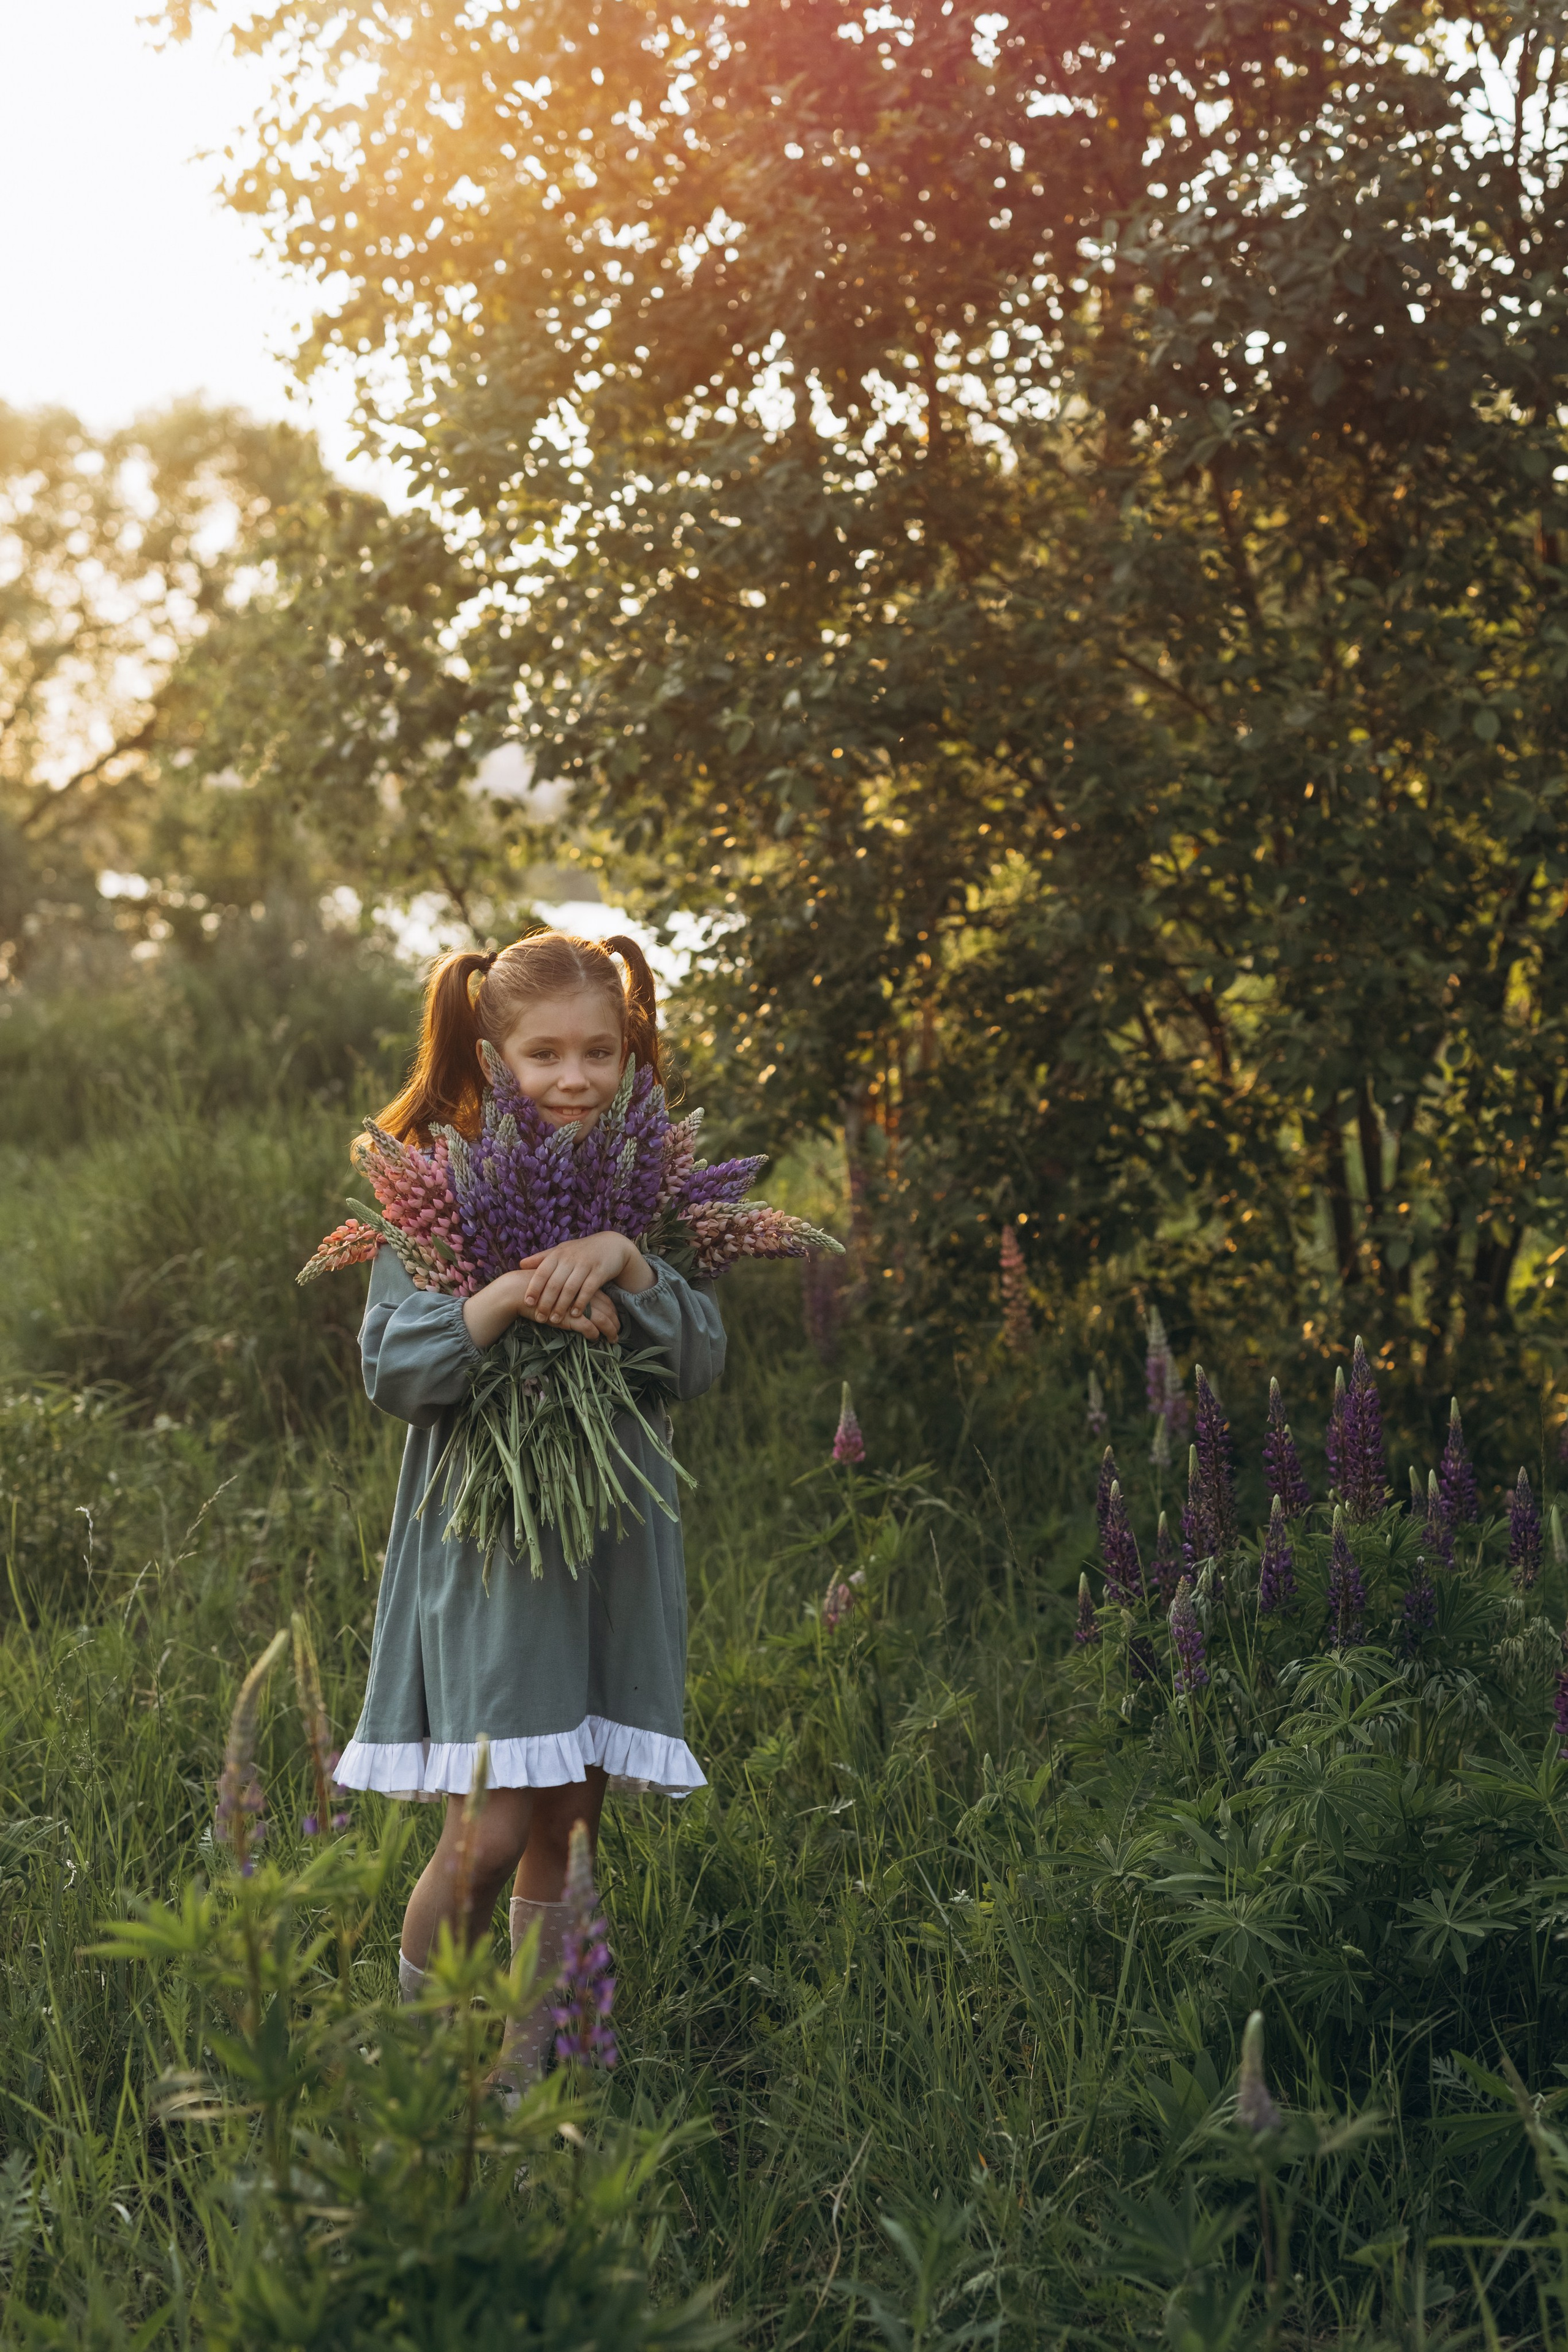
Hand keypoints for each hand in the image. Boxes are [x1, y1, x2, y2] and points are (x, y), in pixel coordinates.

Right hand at [462, 1270, 621, 1349]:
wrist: (519, 1291)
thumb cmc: (538, 1291)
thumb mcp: (558, 1289)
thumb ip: (571, 1294)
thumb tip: (580, 1306)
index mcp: (582, 1285)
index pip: (606, 1299)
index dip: (613, 1311)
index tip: (616, 1321)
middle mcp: (583, 1293)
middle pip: (609, 1309)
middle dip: (615, 1323)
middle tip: (617, 1334)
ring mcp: (577, 1305)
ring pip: (603, 1319)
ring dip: (610, 1331)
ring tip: (612, 1340)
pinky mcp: (569, 1316)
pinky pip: (588, 1327)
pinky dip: (594, 1334)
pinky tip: (595, 1339)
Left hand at [518, 1231, 653, 1326]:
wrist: (612, 1245)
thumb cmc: (582, 1251)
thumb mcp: (562, 1250)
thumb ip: (542, 1258)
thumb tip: (520, 1264)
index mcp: (558, 1254)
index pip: (542, 1272)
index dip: (534, 1288)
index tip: (527, 1302)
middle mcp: (570, 1258)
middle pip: (554, 1283)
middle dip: (546, 1302)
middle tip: (540, 1317)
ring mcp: (586, 1265)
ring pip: (570, 1288)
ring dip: (561, 1306)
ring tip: (555, 1320)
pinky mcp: (600, 1272)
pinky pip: (588, 1290)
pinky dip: (581, 1303)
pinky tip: (575, 1315)